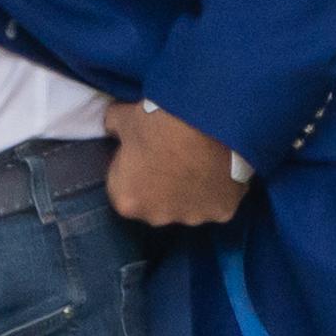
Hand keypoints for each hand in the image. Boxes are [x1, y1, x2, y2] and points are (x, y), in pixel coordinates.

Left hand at [102, 99, 246, 226]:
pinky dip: (219, 190)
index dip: (136, 171)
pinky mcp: (223, 213)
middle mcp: (157, 218)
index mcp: (127, 201)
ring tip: (200, 160)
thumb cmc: (159, 121)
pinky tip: (221, 168)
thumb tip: (112, 127)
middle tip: (174, 156)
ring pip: (189, 206)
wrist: (208, 119)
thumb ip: (112, 127)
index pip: (126, 190)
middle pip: (157, 204)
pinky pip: (217, 203)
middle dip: (162, 187)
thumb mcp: (123, 117)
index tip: (147, 152)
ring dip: (191, 191)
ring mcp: (191, 218)